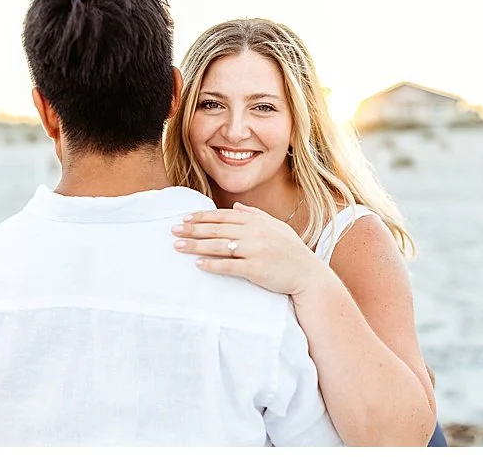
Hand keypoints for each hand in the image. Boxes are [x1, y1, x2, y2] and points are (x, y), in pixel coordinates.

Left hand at [172, 202, 327, 296]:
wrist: (309, 275)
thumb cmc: (291, 251)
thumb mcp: (276, 227)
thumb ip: (255, 215)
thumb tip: (236, 208)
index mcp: (256, 221)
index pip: (222, 216)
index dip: (201, 217)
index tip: (184, 218)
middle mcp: (253, 233)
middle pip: (216, 229)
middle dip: (192, 229)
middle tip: (173, 230)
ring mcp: (254, 250)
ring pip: (218, 246)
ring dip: (195, 246)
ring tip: (178, 246)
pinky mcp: (256, 269)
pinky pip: (229, 266)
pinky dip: (212, 264)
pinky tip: (198, 264)